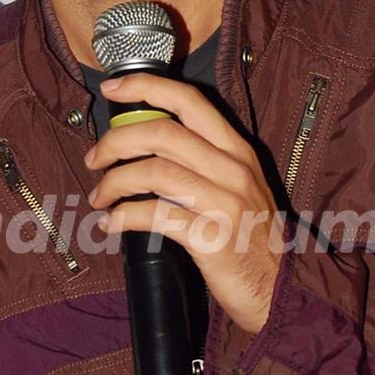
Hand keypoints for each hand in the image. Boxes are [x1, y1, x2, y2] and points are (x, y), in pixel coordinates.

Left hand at [84, 72, 279, 333]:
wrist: (279, 287)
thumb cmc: (249, 236)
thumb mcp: (238, 186)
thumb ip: (202, 161)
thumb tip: (143, 143)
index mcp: (237, 151)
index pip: (190, 101)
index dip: (146, 88)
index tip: (113, 89)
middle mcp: (233, 170)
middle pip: (163, 134)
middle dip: (117, 142)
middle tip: (95, 159)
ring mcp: (225, 204)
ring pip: (154, 173)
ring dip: (115, 182)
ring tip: (100, 197)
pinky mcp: (212, 239)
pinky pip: (155, 216)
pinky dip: (124, 217)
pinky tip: (112, 224)